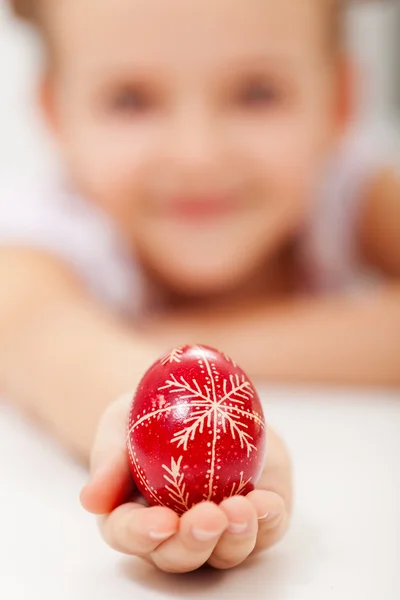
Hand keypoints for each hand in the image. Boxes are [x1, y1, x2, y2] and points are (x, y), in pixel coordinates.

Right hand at [80, 393, 291, 572]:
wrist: (191, 400)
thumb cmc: (145, 415)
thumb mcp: (118, 423)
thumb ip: (108, 458)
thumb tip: (91, 500)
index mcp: (132, 515)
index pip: (129, 534)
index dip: (143, 535)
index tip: (161, 522)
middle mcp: (173, 532)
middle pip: (179, 555)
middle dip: (194, 543)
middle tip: (207, 517)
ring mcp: (216, 527)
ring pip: (224, 552)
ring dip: (235, 538)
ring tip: (242, 510)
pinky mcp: (252, 513)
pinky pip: (265, 531)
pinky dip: (268, 522)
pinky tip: (267, 503)